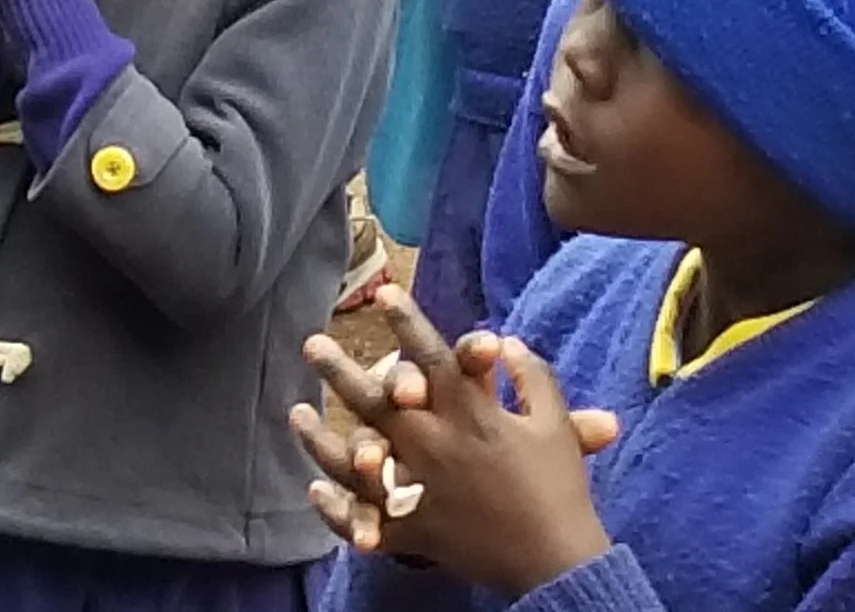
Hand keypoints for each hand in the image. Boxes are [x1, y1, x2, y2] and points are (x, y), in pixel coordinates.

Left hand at [294, 287, 613, 595]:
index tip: (385, 293)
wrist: (556, 561)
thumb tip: (507, 342)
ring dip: (322, 438)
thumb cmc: (559, 488)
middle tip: (312, 344)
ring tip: (296, 412)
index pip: (433, 357)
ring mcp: (419, 492)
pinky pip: (366, 521)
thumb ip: (531, 376)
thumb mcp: (554, 423)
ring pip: (356, 462)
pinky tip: (315, 491)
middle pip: (378, 401)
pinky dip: (339, 511)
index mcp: (471, 415)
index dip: (408, 323)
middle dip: (342, 370)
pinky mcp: (415, 535)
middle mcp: (436, 446)